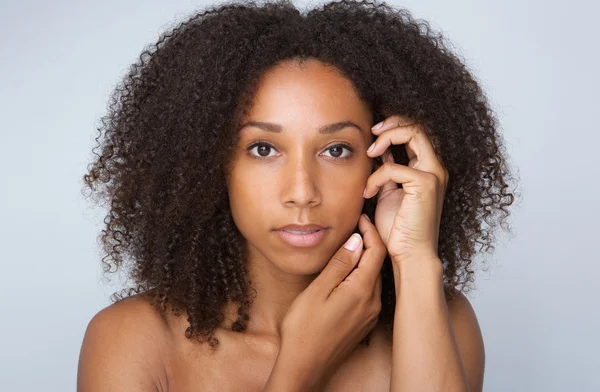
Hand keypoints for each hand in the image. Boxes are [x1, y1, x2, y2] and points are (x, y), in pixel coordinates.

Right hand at [278, 214, 386, 387]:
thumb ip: (339, 264)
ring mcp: (370, 315)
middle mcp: (372, 302)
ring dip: (367, 261)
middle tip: (357, 226)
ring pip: (374, 279)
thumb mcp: (317, 290)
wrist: (305, 367)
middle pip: (378, 264)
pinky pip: (370, 293)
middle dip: (370, 243)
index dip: (371, 231)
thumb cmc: (304, 329)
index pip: (376, 252)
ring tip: (353, 246)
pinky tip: (350, 275)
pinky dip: (363, 278)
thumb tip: (356, 241)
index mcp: (362, 290)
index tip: (361, 216)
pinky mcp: (364, 325)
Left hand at [365, 115, 448, 262]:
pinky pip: (393, 167)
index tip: (373, 132)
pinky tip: (368, 192)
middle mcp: (435, 168)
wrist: (409, 255)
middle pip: (419, 125)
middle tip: (371, 132)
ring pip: (414, 132)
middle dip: (392, 122)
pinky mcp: (425, 184)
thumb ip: (387, 171)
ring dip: (385, 137)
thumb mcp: (389, 192)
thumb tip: (378, 153)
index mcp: (428, 169)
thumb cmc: (398, 230)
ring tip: (369, 152)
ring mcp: (434, 174)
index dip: (396, 125)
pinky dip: (375, 177)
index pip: (417, 132)